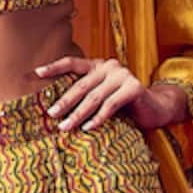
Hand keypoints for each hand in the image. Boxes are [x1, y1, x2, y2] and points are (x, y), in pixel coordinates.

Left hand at [36, 57, 185, 131]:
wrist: (156, 108)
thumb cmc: (124, 106)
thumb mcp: (102, 97)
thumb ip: (86, 96)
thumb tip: (56, 109)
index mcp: (98, 66)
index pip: (73, 63)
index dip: (54, 67)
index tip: (36, 73)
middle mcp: (110, 66)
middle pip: (81, 85)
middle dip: (65, 101)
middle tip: (52, 114)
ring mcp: (123, 75)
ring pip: (94, 97)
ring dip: (78, 114)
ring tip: (65, 127)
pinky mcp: (134, 88)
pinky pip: (111, 105)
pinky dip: (98, 118)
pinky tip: (88, 129)